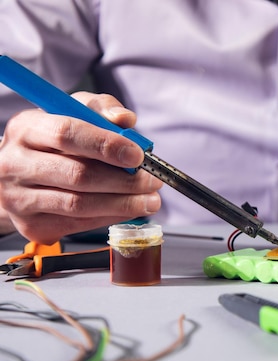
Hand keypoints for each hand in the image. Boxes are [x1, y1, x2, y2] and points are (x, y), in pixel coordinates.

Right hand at [0, 92, 162, 242]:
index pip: (67, 134)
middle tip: (152, 181)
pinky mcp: (31, 225)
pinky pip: (79, 224)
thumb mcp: (72, 112)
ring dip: (123, 204)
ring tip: (150, 200)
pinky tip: (129, 210)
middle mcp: (16, 165)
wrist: (18, 174)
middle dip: (124, 181)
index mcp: (26, 129)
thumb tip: (125, 119)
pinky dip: (111, 217)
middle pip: (77, 175)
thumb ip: (100, 109)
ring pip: (80, 205)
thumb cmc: (51, 141)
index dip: (107, 145)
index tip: (138, 155)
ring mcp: (20, 199)